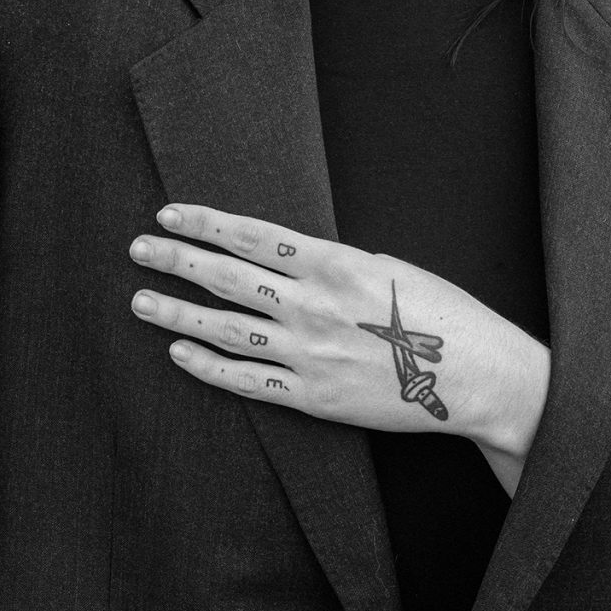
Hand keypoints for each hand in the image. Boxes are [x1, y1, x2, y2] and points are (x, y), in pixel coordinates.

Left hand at [127, 202, 550, 498]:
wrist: (472, 375)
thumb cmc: (438, 313)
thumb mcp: (387, 266)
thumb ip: (331, 263)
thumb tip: (284, 258)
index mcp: (333, 264)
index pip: (252, 237)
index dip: (205, 223)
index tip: (169, 213)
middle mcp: (313, 306)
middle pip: (227, 278)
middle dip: (176, 260)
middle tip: (138, 249)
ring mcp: (309, 354)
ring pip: (227, 329)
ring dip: (177, 313)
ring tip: (141, 301)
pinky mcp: (313, 397)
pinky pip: (247, 381)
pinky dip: (208, 367)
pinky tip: (179, 352)